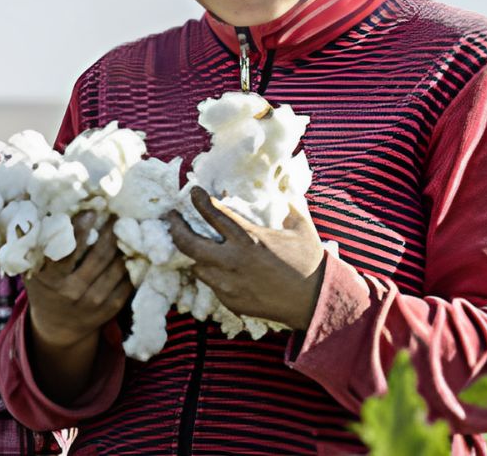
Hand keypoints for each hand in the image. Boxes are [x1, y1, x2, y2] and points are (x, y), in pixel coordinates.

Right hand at [24, 211, 132, 346]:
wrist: (56, 328)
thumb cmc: (44, 287)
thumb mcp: (32, 269)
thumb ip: (36, 244)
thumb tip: (37, 205)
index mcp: (50, 279)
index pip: (68, 250)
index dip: (82, 229)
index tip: (92, 210)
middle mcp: (71, 292)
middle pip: (98, 256)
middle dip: (110, 232)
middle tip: (116, 213)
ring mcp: (92, 302)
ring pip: (116, 268)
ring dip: (124, 246)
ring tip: (127, 227)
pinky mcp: (109, 309)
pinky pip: (127, 283)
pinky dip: (132, 265)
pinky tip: (133, 250)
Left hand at [168, 186, 327, 329]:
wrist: (314, 302)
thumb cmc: (308, 263)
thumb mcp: (302, 228)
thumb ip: (290, 205)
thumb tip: (285, 185)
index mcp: (249, 239)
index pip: (213, 214)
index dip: (198, 200)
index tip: (192, 191)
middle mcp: (233, 261)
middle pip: (189, 243)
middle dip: (175, 228)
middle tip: (172, 218)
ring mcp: (229, 284)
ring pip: (197, 266)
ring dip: (196, 254)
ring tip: (196, 244)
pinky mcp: (230, 301)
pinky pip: (211, 284)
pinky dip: (211, 274)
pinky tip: (216, 267)